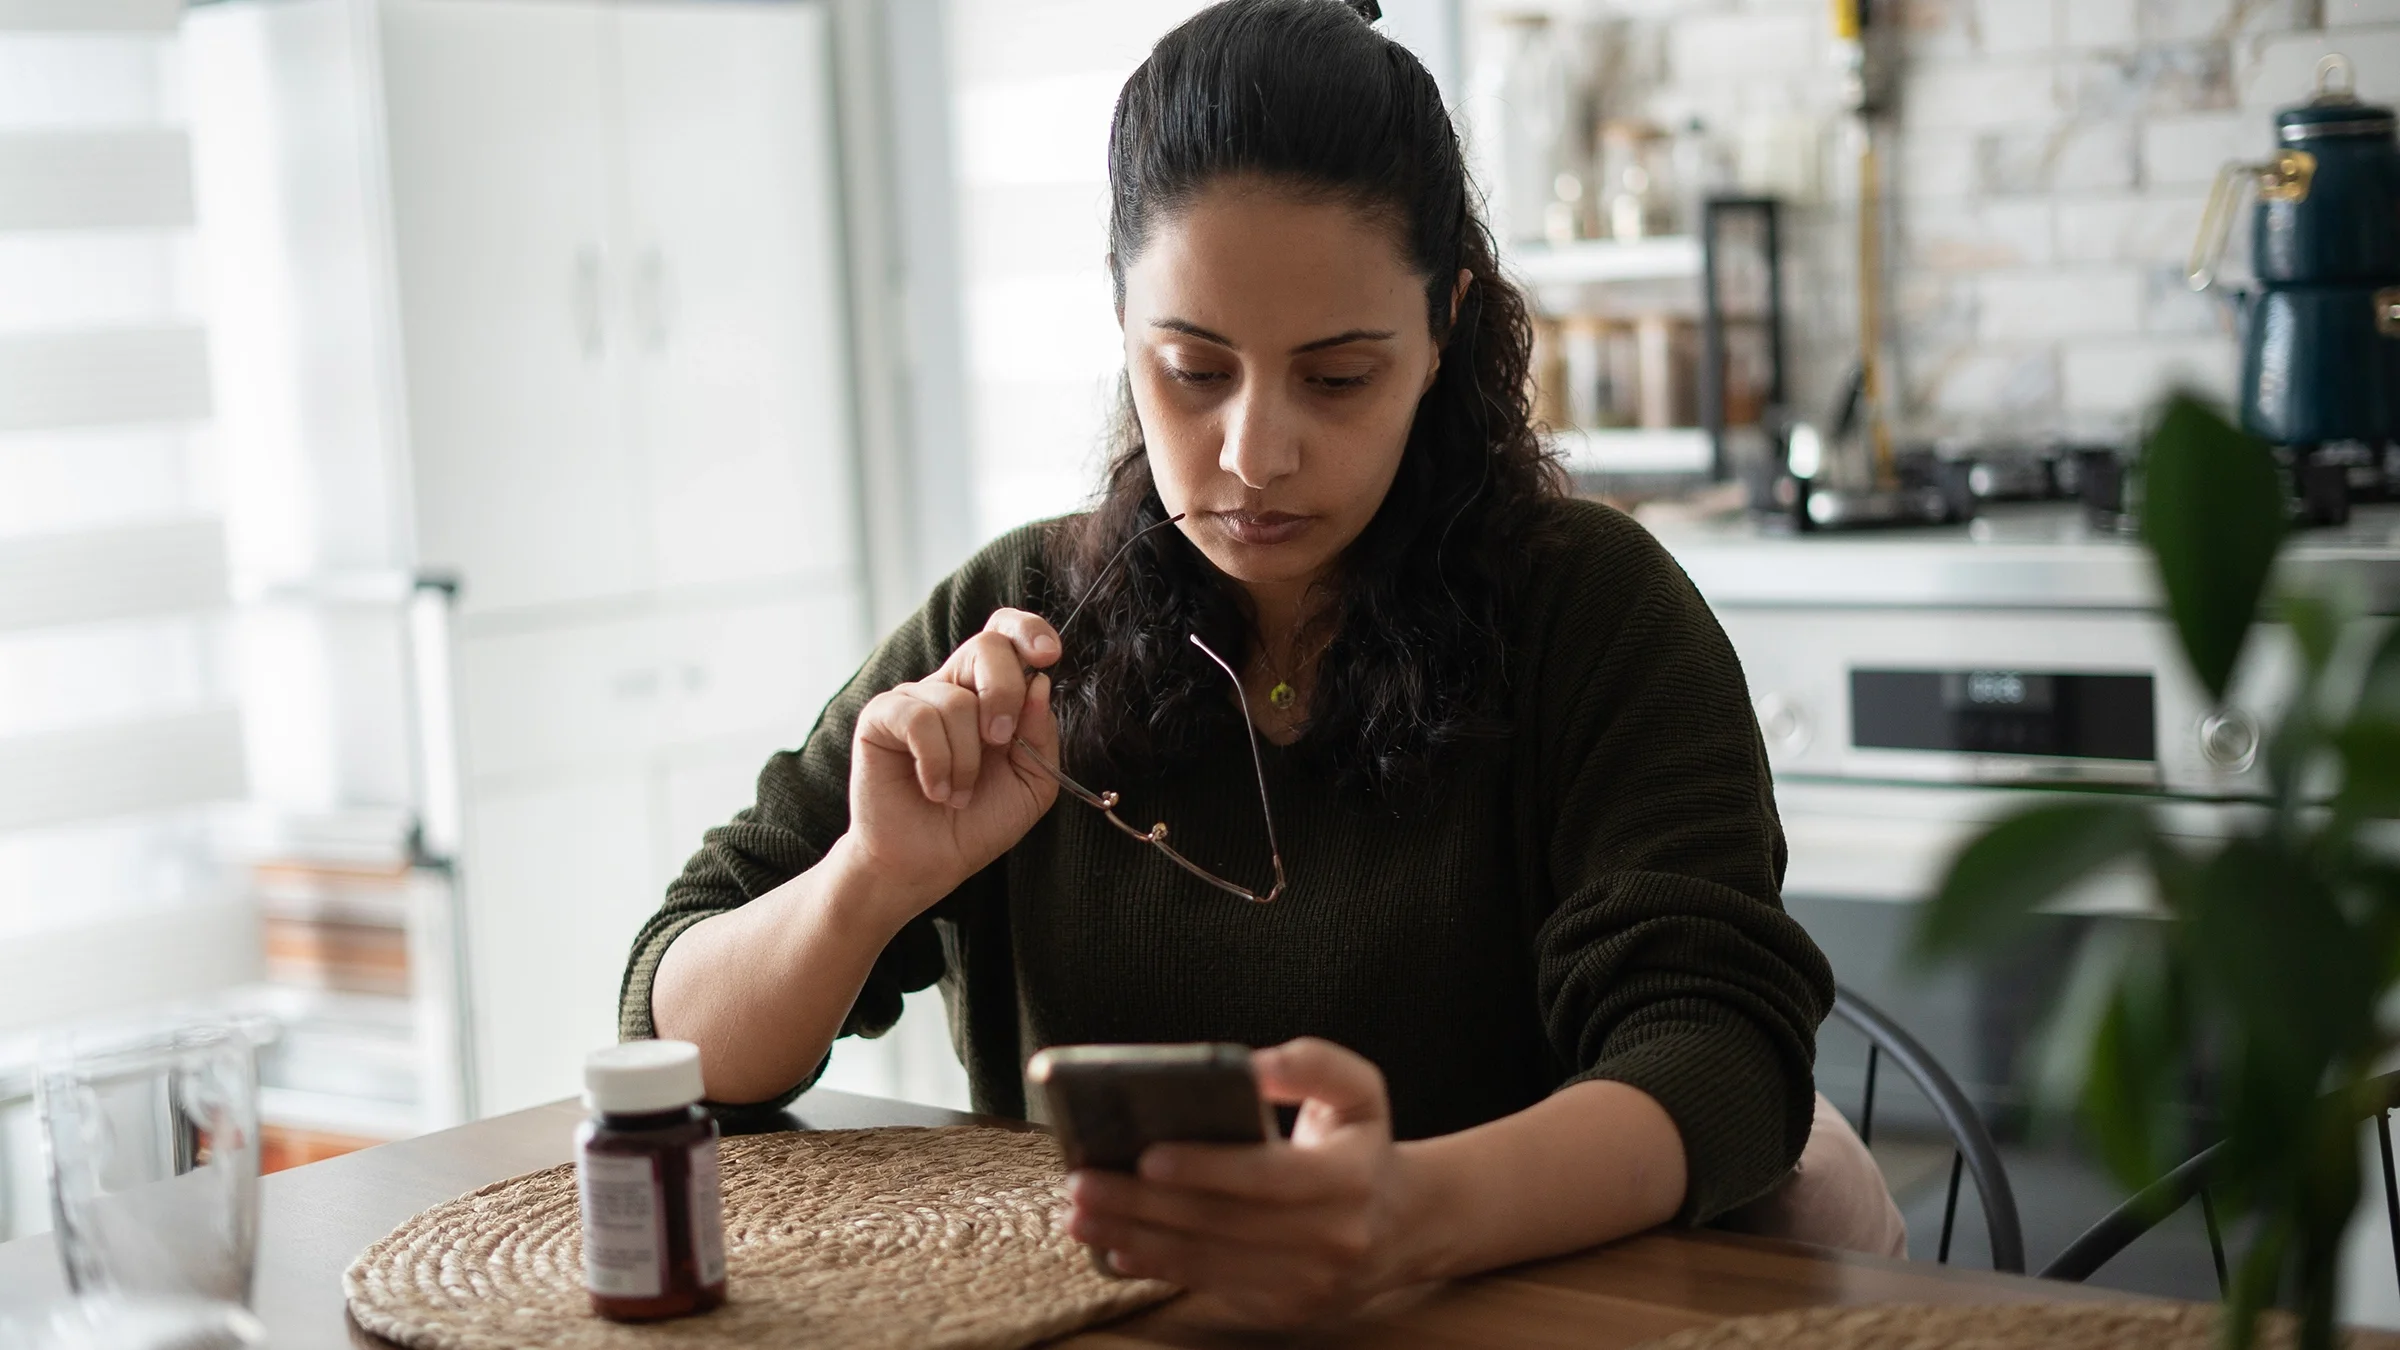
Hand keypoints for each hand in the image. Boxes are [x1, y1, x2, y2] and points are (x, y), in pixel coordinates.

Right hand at [846, 608, 1061, 922]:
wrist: (927, 863)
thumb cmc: (978, 822)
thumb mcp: (1033, 783)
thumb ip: (1041, 734)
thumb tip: (1039, 683)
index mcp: (991, 692)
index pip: (1007, 634)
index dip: (1028, 630)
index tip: (1047, 656)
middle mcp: (952, 686)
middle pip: (987, 647)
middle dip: (1004, 694)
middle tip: (1000, 742)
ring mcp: (914, 698)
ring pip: (956, 700)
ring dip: (967, 760)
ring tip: (958, 793)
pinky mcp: (881, 717)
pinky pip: (919, 719)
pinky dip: (936, 762)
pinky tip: (933, 789)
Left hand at [1063, 1038, 1422, 1328]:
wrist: (1404, 1225)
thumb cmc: (1361, 1145)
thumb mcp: (1357, 1088)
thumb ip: (1310, 1063)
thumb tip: (1251, 1067)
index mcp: (1348, 1178)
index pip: (1266, 1176)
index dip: (1205, 1167)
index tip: (1146, 1154)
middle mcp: (1332, 1239)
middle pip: (1221, 1223)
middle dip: (1143, 1204)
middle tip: (1083, 1184)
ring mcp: (1308, 1283)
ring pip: (1207, 1260)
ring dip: (1136, 1238)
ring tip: (1082, 1215)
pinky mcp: (1285, 1308)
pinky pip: (1211, 1286)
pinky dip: (1159, 1267)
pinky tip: (1119, 1246)